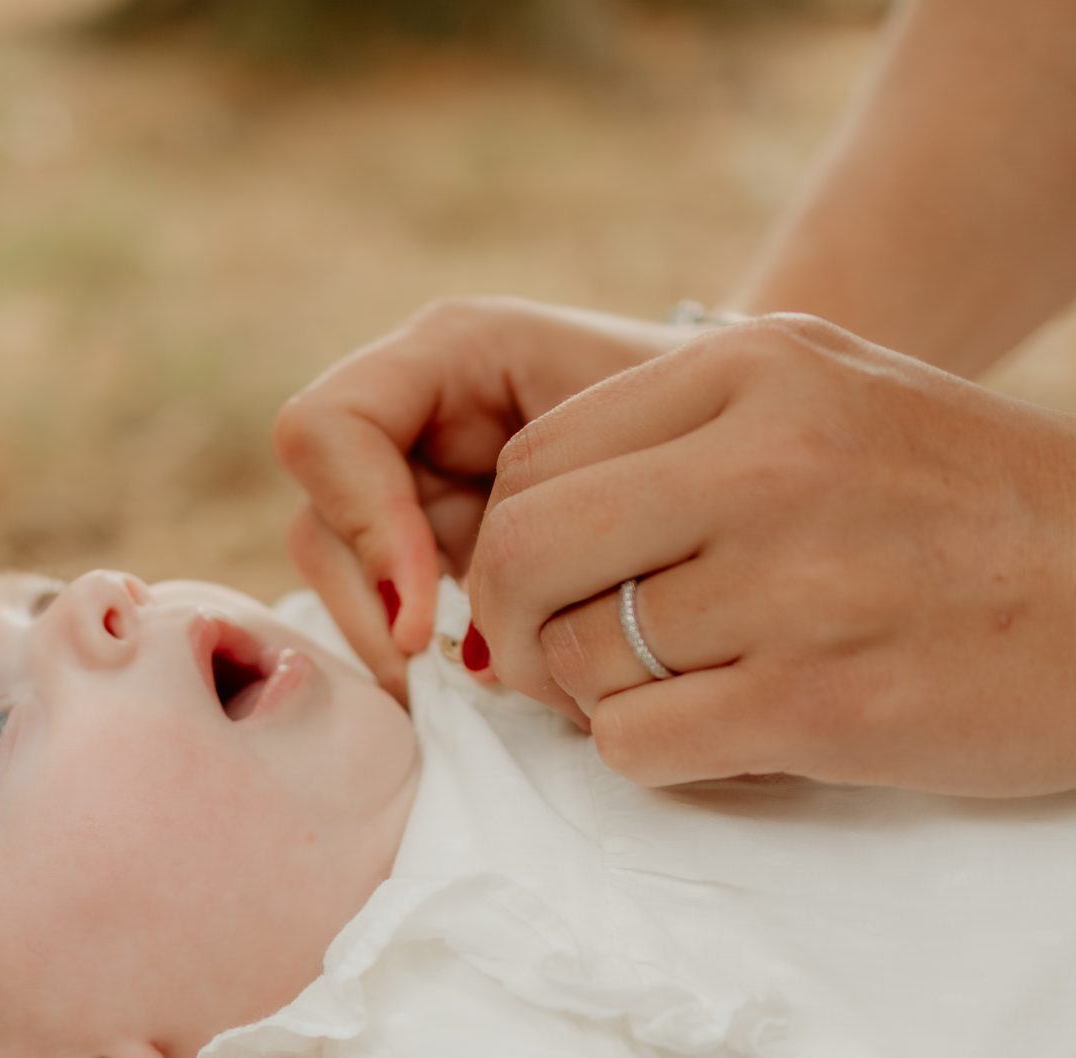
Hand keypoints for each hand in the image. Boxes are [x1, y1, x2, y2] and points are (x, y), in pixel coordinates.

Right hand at [272, 297, 692, 700]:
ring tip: (459, 688)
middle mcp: (411, 413)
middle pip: (318, 514)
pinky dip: (414, 652)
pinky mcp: (431, 545)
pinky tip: (474, 682)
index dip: (361, 522)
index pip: (329, 429)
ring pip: (339, 572)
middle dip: (366, 604)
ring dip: (384, 638)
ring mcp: (413, 482)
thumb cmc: (717, 419)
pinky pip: (383, 606)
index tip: (426, 617)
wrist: (757, 440)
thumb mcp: (655, 440)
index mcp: (451, 353)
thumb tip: (467, 647)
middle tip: (432, 675)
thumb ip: (561, 504)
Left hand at [470, 313, 1075, 796]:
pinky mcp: (819, 704)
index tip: (557, 588)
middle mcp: (761, 463)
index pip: (536, 460)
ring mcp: (791, 585)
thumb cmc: (981, 500)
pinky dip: (650, 754)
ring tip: (688, 688)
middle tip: (560, 661)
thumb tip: (525, 523)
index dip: (515, 541)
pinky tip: (722, 733)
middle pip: (522, 553)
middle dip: (515, 624)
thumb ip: (686, 433)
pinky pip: (635, 744)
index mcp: (752, 370)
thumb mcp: (833, 395)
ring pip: (575, 659)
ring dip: (600, 696)